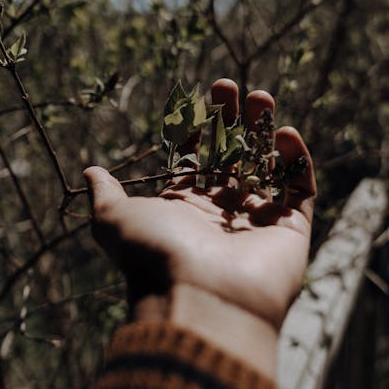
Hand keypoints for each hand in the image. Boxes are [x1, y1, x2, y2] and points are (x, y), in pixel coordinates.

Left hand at [84, 79, 315, 335]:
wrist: (201, 300)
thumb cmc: (154, 254)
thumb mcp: (115, 219)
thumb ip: (106, 194)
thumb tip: (89, 171)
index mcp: (183, 210)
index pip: (194, 159)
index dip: (197, 127)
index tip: (201, 95)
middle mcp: (220, 215)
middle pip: (230, 157)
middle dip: (231, 121)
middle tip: (231, 88)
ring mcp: (257, 222)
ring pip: (266, 167)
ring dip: (264, 132)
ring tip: (261, 95)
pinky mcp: (291, 230)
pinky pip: (300, 189)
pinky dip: (296, 161)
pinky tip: (285, 132)